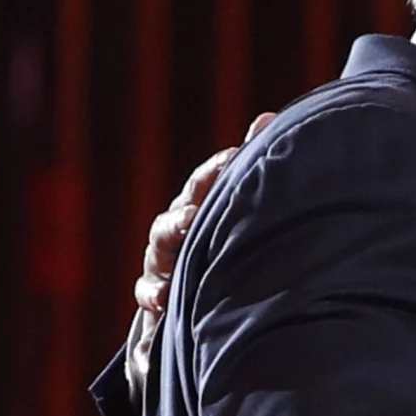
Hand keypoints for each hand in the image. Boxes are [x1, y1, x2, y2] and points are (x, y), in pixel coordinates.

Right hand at [128, 113, 274, 390]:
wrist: (194, 298)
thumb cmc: (220, 244)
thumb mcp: (237, 210)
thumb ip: (251, 165)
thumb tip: (268, 116)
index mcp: (201, 205)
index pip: (206, 181)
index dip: (218, 169)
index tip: (234, 157)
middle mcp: (178, 228)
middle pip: (179, 210)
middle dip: (188, 205)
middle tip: (200, 206)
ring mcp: (162, 260)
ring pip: (159, 245)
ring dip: (170, 237)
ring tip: (187, 229)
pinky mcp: (155, 295)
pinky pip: (147, 291)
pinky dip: (152, 292)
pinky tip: (165, 298)